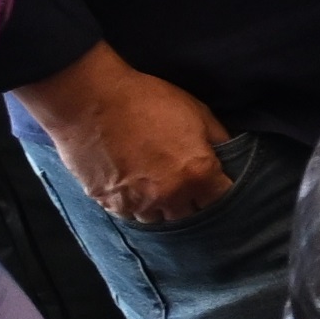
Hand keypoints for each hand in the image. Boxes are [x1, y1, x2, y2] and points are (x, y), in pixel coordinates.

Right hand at [16, 46, 233, 226]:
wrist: (89, 98)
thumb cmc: (145, 99)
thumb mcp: (195, 110)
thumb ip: (218, 138)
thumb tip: (230, 154)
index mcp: (196, 174)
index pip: (223, 199)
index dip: (221, 190)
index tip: (217, 184)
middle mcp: (169, 196)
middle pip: (192, 217)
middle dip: (194, 203)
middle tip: (187, 185)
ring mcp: (137, 204)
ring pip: (160, 220)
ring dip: (164, 208)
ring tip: (158, 186)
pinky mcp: (109, 204)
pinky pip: (130, 215)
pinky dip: (136, 206)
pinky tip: (134, 187)